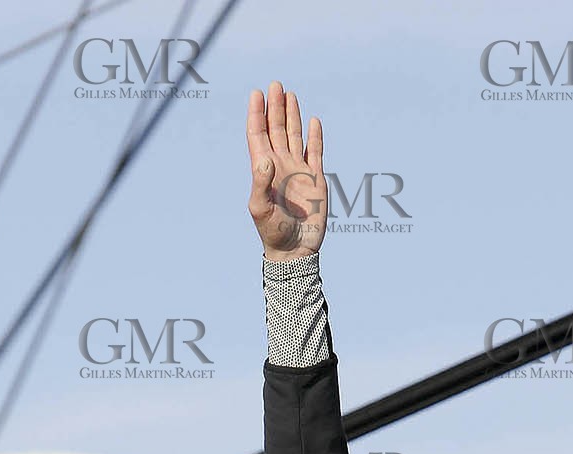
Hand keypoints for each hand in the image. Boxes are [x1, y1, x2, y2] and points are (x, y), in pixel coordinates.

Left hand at [247, 83, 326, 259]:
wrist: (295, 250)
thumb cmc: (273, 232)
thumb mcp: (260, 209)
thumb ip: (260, 183)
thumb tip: (264, 157)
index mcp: (264, 171)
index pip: (258, 136)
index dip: (256, 115)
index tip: (256, 94)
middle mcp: (280, 166)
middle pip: (276, 130)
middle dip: (274, 108)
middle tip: (274, 85)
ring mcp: (298, 171)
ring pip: (294, 136)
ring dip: (291, 116)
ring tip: (289, 94)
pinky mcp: (315, 178)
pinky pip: (316, 152)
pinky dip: (315, 136)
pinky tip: (313, 121)